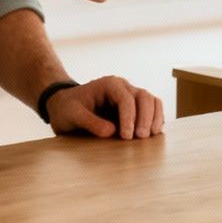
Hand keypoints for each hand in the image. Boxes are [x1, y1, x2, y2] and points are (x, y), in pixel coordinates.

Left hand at [48, 76, 164, 139]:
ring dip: (154, 118)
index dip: (129, 118)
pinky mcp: (134, 108)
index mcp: (109, 84)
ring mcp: (131, 96)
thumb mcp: (72, 115)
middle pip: (144, 97)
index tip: (126, 137)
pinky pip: (152, 109)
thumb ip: (90, 122)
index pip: (126, 99)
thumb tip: (111, 132)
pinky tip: (153, 134)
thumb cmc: (68, 108)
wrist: (65, 106)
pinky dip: (156, 120)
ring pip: (152, 101)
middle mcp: (123, 87)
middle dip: (145, 118)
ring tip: (150, 136)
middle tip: (140, 138)